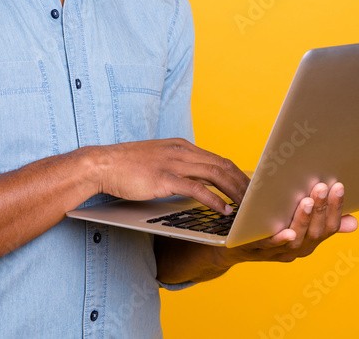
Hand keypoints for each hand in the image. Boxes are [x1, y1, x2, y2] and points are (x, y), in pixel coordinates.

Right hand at [89, 138, 249, 214]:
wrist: (102, 164)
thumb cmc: (127, 166)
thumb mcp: (158, 160)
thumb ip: (177, 167)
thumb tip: (195, 182)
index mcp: (181, 146)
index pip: (218, 158)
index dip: (237, 174)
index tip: (248, 188)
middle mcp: (181, 151)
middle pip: (223, 165)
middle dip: (243, 183)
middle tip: (257, 199)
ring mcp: (173, 163)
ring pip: (215, 174)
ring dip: (235, 191)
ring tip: (247, 206)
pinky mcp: (164, 178)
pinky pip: (197, 189)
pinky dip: (215, 200)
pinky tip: (224, 211)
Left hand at [227, 181, 357, 264]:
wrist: (232, 243)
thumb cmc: (269, 225)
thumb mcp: (297, 220)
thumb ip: (323, 220)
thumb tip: (354, 222)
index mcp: (309, 241)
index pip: (330, 227)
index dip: (336, 208)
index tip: (339, 186)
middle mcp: (297, 250)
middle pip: (315, 233)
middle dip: (321, 209)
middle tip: (321, 187)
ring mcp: (277, 252)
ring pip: (295, 240)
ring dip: (303, 220)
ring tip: (307, 201)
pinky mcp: (255, 250)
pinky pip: (269, 246)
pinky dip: (280, 239)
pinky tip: (287, 231)